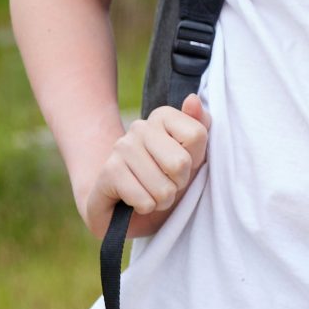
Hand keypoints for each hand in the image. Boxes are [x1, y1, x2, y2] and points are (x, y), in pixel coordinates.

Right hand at [84, 94, 210, 239]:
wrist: (126, 209)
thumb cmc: (165, 180)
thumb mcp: (193, 157)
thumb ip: (200, 127)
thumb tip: (193, 98)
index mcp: (162, 116)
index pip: (197, 135)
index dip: (195, 161)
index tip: (182, 165)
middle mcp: (140, 127)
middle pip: (180, 163)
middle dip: (178, 184)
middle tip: (166, 183)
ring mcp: (121, 147)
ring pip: (162, 186)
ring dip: (161, 199)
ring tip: (150, 193)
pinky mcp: (109, 172)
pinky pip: (144, 199)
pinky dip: (145, 207)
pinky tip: (134, 201)